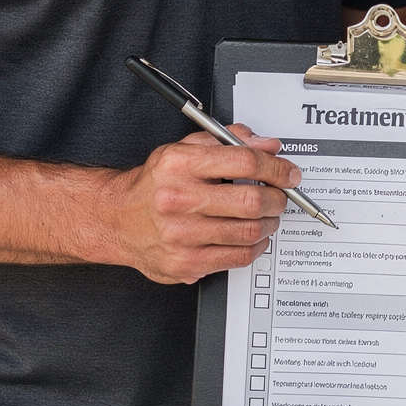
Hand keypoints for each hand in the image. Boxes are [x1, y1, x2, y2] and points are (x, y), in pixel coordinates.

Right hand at [98, 126, 300, 283]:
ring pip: (249, 232)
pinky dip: (255, 246)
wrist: (117, 220)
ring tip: (267, 216)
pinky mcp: (185, 263)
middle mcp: (178, 199)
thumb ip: (228, 142)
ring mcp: (181, 236)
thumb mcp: (184, 150)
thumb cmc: (154, 185)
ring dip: (270, 223)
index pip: (244, 161)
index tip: (288, 173)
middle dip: (278, 198)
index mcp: (179, 165)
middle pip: (251, 200)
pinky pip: (238, 257)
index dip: (276, 167)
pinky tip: (253, 237)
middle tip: (281, 196)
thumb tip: (267, 145)